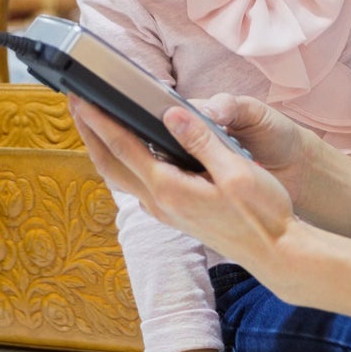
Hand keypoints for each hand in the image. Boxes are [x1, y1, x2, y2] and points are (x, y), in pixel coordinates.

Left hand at [72, 99, 297, 284]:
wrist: (276, 254)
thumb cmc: (262, 213)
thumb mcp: (236, 171)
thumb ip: (202, 141)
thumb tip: (171, 113)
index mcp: (169, 189)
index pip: (123, 147)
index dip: (99, 120)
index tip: (80, 97)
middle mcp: (159, 203)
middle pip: (110, 164)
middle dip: (90, 132)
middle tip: (74, 102)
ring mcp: (165, 212)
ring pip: (120, 177)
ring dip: (102, 149)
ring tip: (94, 122)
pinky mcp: (174, 215)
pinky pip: (136, 185)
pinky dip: (122, 163)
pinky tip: (129, 151)